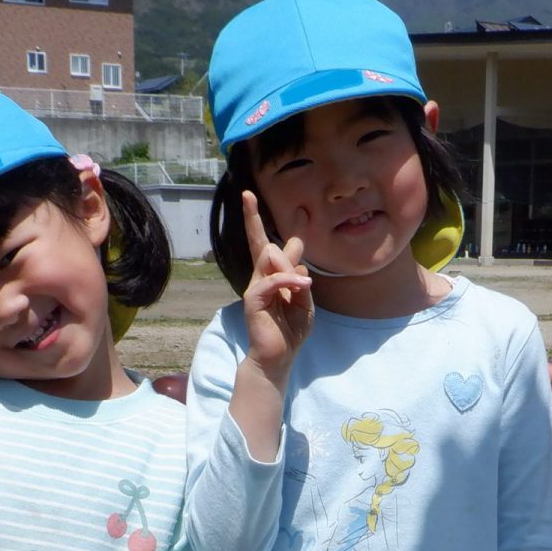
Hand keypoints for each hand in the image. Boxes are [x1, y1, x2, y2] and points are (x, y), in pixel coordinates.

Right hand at [240, 190, 312, 379]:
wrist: (278, 356)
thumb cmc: (291, 331)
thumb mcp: (305, 304)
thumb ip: (300, 283)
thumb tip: (298, 264)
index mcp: (275, 277)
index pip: (270, 248)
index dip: (269, 226)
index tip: (272, 203)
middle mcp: (262, 277)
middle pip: (258, 242)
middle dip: (251, 218)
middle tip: (247, 194)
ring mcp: (256, 287)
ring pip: (269, 258)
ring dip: (289, 267)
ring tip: (302, 287)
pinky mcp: (253, 299)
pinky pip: (271, 281)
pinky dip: (288, 281)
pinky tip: (302, 286)